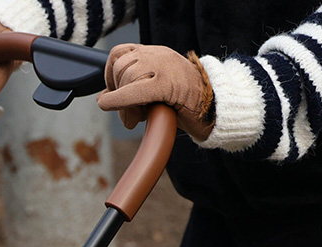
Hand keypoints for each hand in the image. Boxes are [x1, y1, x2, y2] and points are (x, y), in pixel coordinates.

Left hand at [97, 44, 214, 140]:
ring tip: (137, 118)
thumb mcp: (155, 91)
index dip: (110, 75)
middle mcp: (158, 55)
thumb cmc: (187, 104)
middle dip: (115, 92)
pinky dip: (120, 100)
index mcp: (156, 54)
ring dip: (123, 102)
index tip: (113, 95)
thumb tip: (102, 98)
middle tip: (130, 115)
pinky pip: (134, 89)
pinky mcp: (167, 83)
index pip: (119, 53)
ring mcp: (164, 66)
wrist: (219, 108)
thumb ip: (132, 89)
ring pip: (126, 76)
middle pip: (120, 66)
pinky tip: (118, 111)